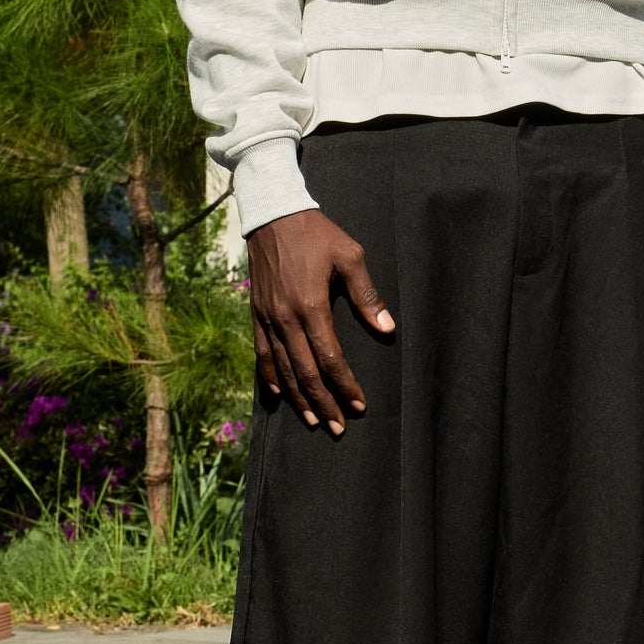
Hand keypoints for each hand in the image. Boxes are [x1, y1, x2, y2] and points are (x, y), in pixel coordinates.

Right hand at [247, 209, 393, 433]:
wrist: (273, 215)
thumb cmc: (317, 234)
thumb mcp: (350, 256)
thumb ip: (367, 294)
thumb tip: (387, 327)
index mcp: (311, 306)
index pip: (330, 358)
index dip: (345, 385)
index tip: (359, 405)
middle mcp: (286, 318)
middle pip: (305, 372)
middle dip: (324, 402)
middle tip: (338, 427)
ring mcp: (268, 318)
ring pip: (282, 369)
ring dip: (298, 398)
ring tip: (314, 420)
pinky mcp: (257, 314)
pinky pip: (261, 353)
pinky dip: (270, 377)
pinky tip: (279, 394)